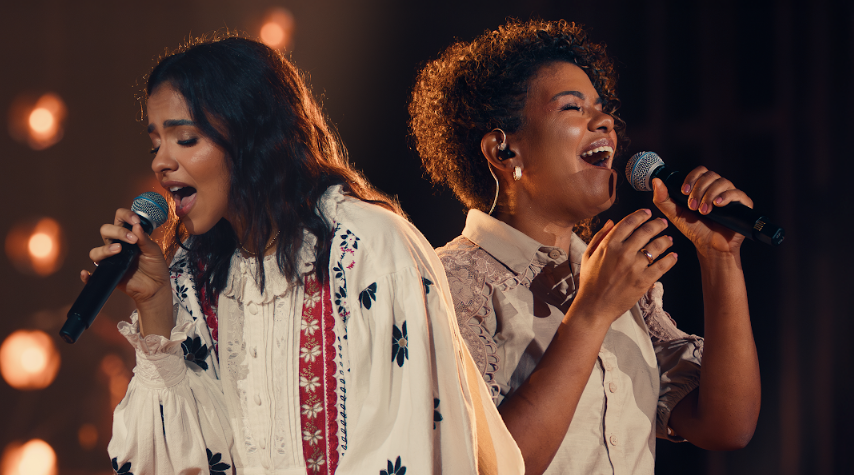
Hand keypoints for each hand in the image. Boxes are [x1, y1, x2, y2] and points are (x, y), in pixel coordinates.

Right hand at [80, 208, 170, 307]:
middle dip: (117, 231)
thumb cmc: (155, 267)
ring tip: (119, 250)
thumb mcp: (154, 252)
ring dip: (104, 249)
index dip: (125, 216)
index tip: (135, 221)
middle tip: (132, 240)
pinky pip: (92, 275)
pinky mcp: (108, 274)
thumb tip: (136, 225)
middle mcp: (117, 245)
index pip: (120, 219)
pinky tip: (86, 273)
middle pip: (106, 231)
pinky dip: (87, 275)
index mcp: (129, 236)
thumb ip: (145, 240)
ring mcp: (111, 259)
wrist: (156, 288)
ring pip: (96, 251)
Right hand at [573, 209, 677, 323]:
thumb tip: (610, 221)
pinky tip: (673, 256)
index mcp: (608, 245)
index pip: (628, 222)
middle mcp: (623, 253)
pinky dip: (670, 259)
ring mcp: (634, 267)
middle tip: (662, 223)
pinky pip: (662, 266)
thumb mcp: (588, 255)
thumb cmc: (589, 282)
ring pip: (656, 247)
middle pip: (646, 231)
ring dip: (665, 240)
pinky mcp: (643, 281)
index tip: (647, 213)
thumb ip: (599, 236)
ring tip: (668, 240)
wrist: (594, 307)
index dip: (640, 215)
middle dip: (657, 224)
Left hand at [652, 166, 753, 255]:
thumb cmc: (694, 229)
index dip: (691, 178)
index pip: (700, 171)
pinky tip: (718, 204)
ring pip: (723, 182)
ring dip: (709, 195)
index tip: (683, 192)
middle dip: (698, 190)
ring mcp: (731, 195)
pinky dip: (726, 196)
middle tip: (692, 206)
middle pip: (710, 175)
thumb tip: (656, 181)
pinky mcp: (743, 204)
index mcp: (704, 187)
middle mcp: (718, 188)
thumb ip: (663, 199)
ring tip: (703, 211)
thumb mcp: (674, 213)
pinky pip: (738, 193)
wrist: (709, 246)